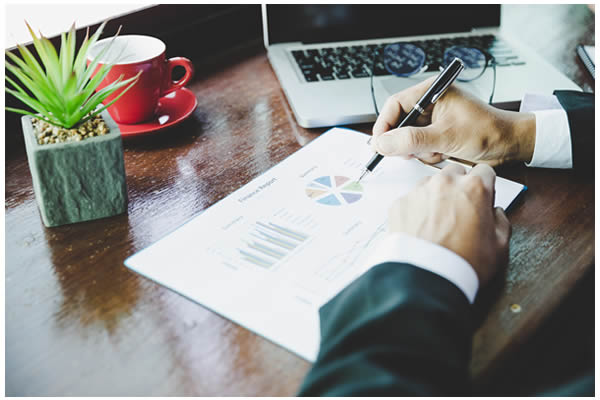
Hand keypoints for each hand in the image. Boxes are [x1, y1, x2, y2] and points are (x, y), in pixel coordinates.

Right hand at [371, 77, 536, 165]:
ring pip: (407, 139)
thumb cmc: (487, 131)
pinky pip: (419, 148)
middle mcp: (430, 105)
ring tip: (436, 151)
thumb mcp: (445, 136)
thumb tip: (382, 143)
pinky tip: (443, 154)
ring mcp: (433, 122)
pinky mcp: (437, 136)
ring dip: (418, 150)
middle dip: (404, 141)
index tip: (379, 143)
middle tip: (408, 152)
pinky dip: (427, 155)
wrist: (510, 147)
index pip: (395, 105)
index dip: (385, 124)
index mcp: (432, 92)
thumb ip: (411, 140)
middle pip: (399, 123)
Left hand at [388, 163, 510, 285]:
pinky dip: (415, 209)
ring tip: (437, 223)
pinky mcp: (399, 203)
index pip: (484, 171)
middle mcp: (445, 183)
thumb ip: (501, 222)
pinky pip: (411, 199)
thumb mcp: (498, 247)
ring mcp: (419, 191)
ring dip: (436, 196)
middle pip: (455, 174)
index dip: (484, 185)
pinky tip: (420, 229)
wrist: (425, 278)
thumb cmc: (461, 264)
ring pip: (430, 184)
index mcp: (474, 188)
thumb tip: (496, 214)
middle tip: (459, 211)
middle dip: (458, 187)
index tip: (481, 197)